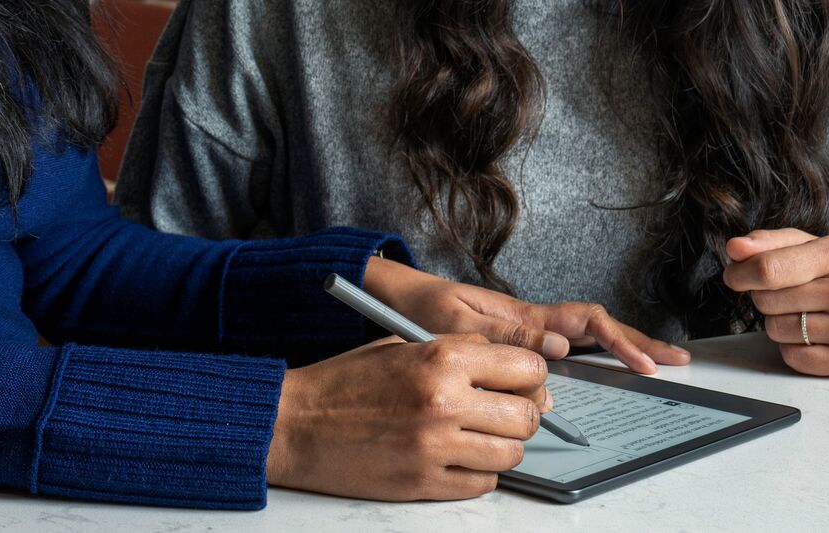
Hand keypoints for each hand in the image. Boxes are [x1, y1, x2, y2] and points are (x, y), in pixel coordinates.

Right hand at [266, 333, 548, 500]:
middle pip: (527, 416)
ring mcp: (436, 447)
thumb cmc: (345, 382)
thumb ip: (458, 350)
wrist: (297, 424)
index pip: (527, 368)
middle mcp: (444, 401)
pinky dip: (478, 473)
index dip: (530, 376)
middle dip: (522, 414)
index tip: (522, 382)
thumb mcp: (402, 344)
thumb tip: (512, 369)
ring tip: (478, 436)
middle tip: (502, 411)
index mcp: (441, 358)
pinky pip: (483, 484)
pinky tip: (457, 457)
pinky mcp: (425, 482)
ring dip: (502, 446)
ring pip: (511, 454)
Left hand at [361, 257, 689, 374]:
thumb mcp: (457, 323)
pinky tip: (611, 362)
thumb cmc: (422, 307)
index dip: (619, 341)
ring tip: (657, 360)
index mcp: (524, 313)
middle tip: (675, 359)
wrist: (397, 297)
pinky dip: (596, 351)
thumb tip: (562, 348)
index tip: (642, 363)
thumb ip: (506, 335)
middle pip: (598, 326)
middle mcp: (533, 318)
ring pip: (588, 334)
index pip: (586, 322)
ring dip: (623, 345)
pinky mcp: (518, 337)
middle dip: (638, 341)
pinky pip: (567, 343)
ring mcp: (529, 326)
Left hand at [722, 229, 828, 375]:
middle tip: (788, 293)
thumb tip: (734, 248)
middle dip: (764, 296)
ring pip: (776, 330)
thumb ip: (766, 243)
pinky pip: (792, 357)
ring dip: (778, 322)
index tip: (734, 276)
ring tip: (803, 312)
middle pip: (767, 300)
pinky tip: (812, 334)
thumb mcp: (805, 245)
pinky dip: (791, 347)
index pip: (768, 268)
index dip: (740, 274)